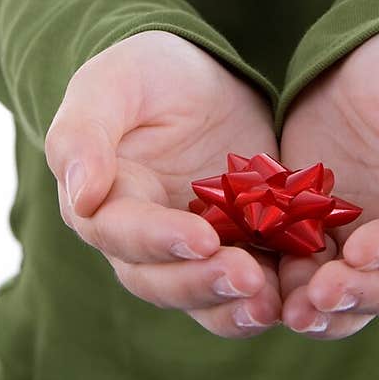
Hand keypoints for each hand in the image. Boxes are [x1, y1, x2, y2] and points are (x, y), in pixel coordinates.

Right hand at [45, 31, 281, 337]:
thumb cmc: (142, 73)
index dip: (161, 241)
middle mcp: (145, 241)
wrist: (197, 74)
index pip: (125, 234)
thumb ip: (83, 135)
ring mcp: (193, 250)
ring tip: (271, 302)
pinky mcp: (238, 246)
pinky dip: (271, 294)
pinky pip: (249, 284)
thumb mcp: (109, 84)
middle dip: (203, 283)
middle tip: (248, 277)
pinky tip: (298, 292)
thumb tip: (80, 196)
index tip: (203, 239)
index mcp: (106, 204)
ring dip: (234, 306)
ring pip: (204, 297)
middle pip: (163, 281)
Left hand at [276, 23, 378, 338]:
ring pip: (358, 293)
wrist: (359, 56)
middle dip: (364, 293)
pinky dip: (293, 287)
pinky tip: (268, 291)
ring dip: (329, 310)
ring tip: (293, 312)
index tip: (363, 251)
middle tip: (321, 294)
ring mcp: (369, 238)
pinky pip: (312, 273)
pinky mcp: (325, 235)